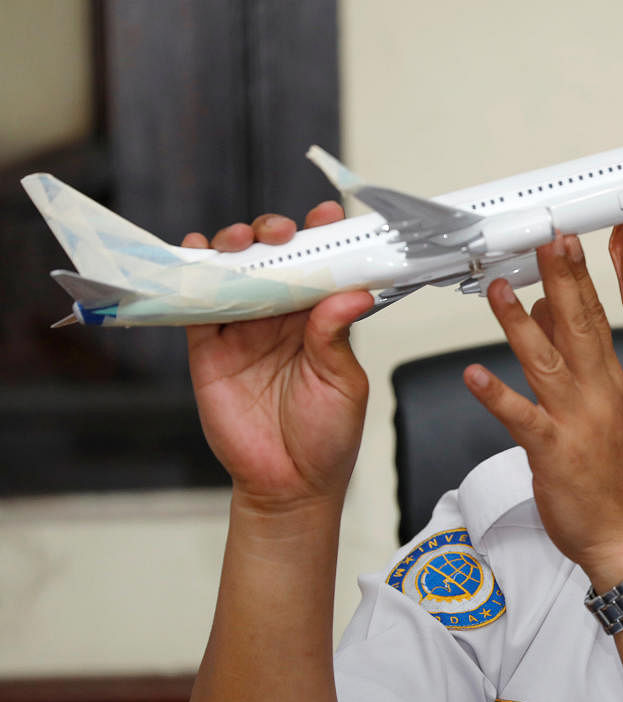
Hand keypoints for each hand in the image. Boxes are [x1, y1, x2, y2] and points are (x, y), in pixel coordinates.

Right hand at [184, 202, 375, 512]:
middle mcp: (281, 317)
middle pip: (272, 258)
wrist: (288, 485)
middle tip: (282, 233)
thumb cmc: (327, 437)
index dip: (322, 237)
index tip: (328, 217)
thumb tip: (352, 294)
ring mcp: (243, 329)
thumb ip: (336, 338)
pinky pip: (194, 304)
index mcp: (320, 319)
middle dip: (274, 233)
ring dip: (233, 245)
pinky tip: (196, 253)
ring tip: (242, 242)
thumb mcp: (343, 384)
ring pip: (233, 271)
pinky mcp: (208, 348)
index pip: (320, 266)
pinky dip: (191, 275)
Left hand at [464, 235, 622, 588]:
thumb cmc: (609, 478)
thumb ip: (571, 361)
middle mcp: (595, 395)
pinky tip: (474, 374)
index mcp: (607, 383)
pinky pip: (521, 418)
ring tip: (499, 290)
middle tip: (545, 244)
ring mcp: (576, 423)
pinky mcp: (553, 452)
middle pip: (577, 328)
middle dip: (561, 282)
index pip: (594, 319)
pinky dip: (497, 394)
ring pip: (546, 364)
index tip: (564, 244)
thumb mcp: (597, 410)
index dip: (578, 278)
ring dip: (519, 325)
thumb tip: (543, 316)